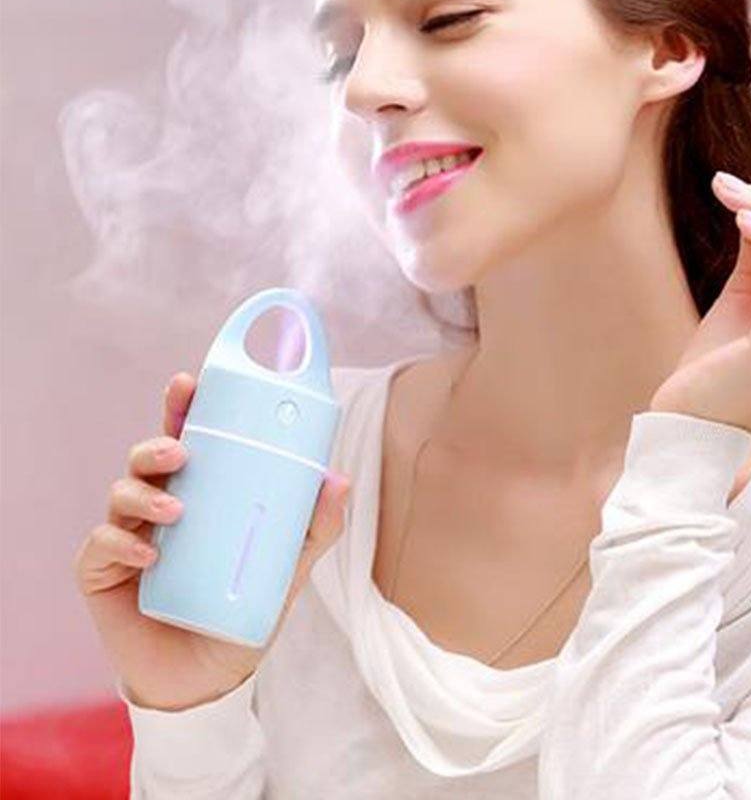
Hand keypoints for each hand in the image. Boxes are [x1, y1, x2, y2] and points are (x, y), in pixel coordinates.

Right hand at [73, 374, 351, 710]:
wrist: (209, 678)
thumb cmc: (246, 608)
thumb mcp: (290, 566)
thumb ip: (316, 526)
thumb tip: (340, 480)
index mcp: (202, 490)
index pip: (190, 438)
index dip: (183, 408)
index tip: (188, 383)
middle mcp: (161, 503)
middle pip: (149, 455)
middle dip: (158, 441)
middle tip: (180, 449)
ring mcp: (128, 535)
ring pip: (122, 492)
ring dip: (144, 494)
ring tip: (175, 511)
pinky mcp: (103, 573)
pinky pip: (101, 545)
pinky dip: (120, 545)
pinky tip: (146, 556)